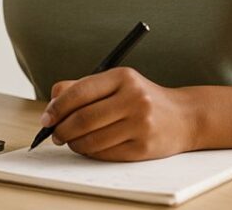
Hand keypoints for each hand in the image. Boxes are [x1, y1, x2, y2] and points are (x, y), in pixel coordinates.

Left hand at [41, 67, 196, 160]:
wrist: (184, 116)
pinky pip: (106, 154)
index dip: (57, 108)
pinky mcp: (143, 148)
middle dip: (61, 130)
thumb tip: (53, 100)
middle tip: (54, 134)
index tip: (47, 118)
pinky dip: (90, 153)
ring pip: (92, 140)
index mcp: (123, 77)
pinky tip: (88, 147)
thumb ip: (83, 86)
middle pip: (83, 119)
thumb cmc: (142, 98)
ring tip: (71, 141)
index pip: (80, 92)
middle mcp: (133, 98)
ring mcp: (140, 124)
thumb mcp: (117, 82)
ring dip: (74, 144)